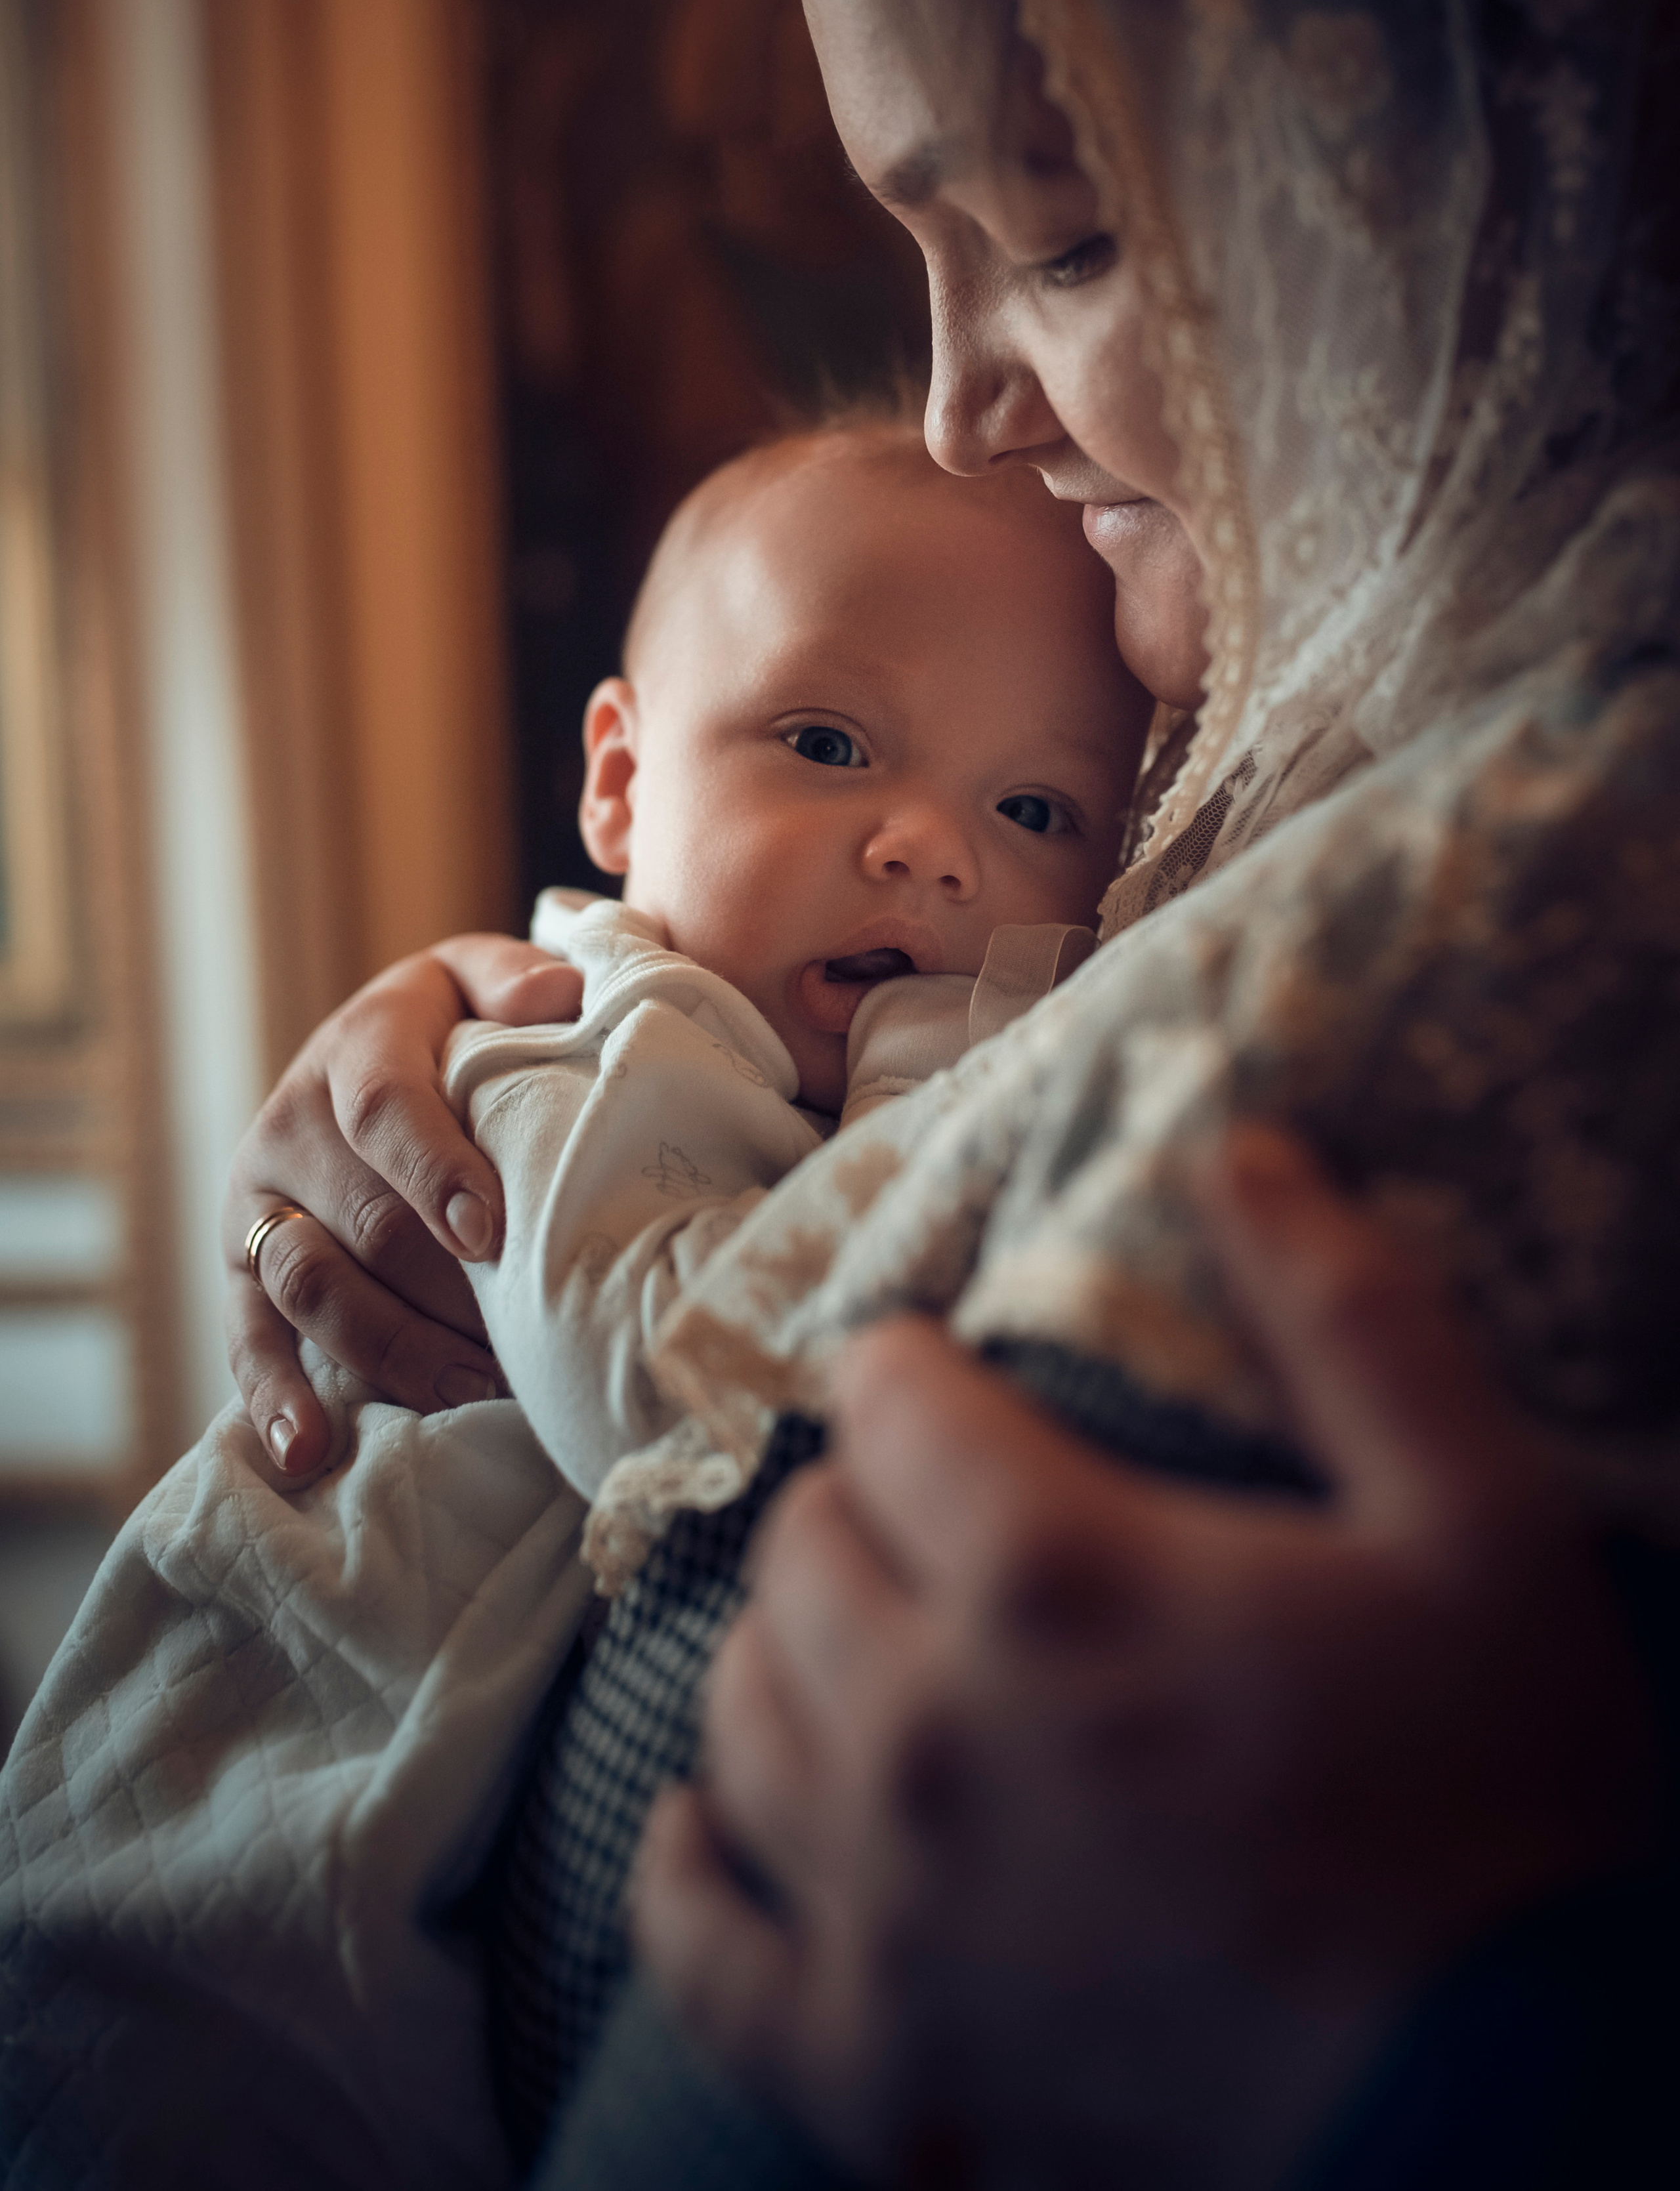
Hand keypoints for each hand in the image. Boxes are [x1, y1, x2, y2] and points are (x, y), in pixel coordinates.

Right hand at [224, 934, 582, 1475]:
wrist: (367, 1053)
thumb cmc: (450, 1027)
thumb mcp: (476, 979)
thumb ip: (513, 980)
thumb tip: (560, 993)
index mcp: (358, 1048)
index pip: (387, 1110)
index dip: (437, 1173)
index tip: (491, 1234)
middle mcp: (291, 1123)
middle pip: (364, 1220)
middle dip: (447, 1290)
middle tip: (526, 1339)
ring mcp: (260, 1203)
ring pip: (312, 1285)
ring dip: (393, 1347)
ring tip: (476, 1387)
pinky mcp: (241, 1270)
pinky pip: (249, 1340)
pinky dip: (274, 1400)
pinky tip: (310, 1451)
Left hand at [633, 1127, 1660, 2190]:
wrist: (1511, 2126)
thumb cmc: (1503, 1815)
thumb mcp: (1478, 1529)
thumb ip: (1349, 1323)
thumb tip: (1241, 1147)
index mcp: (1054, 1577)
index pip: (888, 1407)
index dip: (911, 1376)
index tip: (936, 1383)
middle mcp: (925, 1730)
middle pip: (801, 1554)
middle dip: (860, 1510)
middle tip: (932, 1522)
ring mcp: (883, 1912)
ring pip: (741, 1714)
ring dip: (787, 1655)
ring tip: (853, 1643)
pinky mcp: (875, 2071)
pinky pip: (704, 1952)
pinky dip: (689, 1872)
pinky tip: (701, 1827)